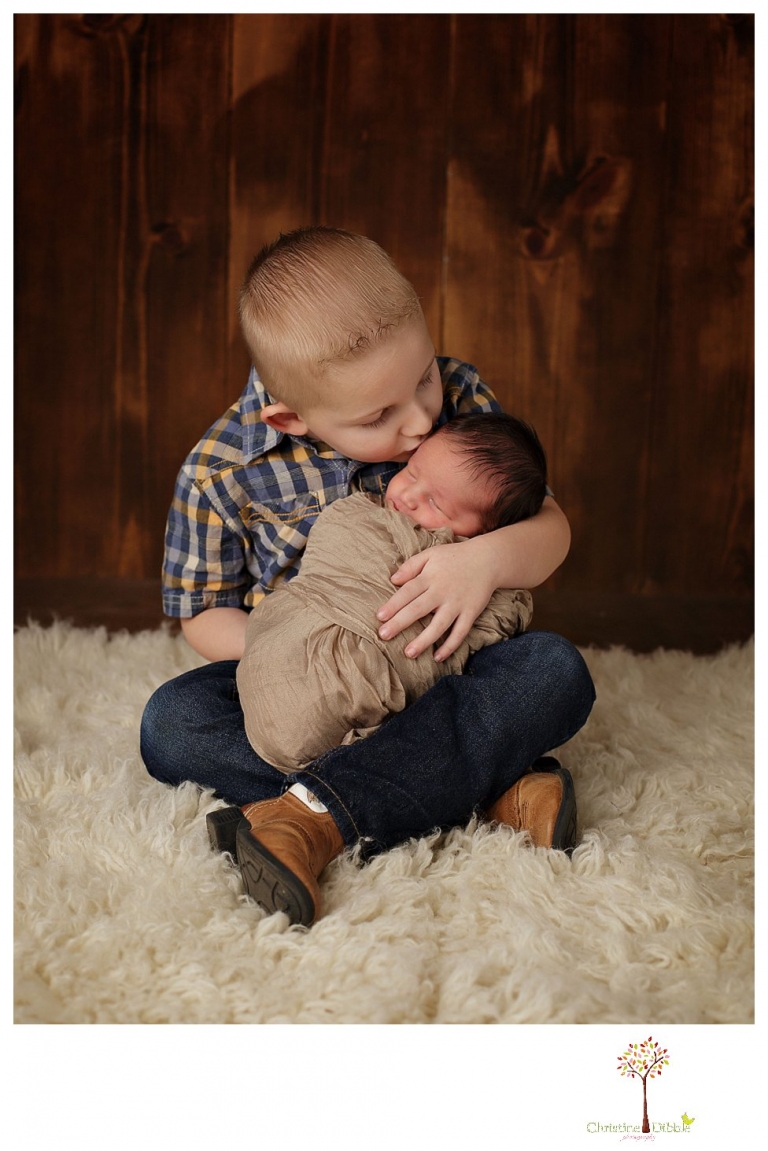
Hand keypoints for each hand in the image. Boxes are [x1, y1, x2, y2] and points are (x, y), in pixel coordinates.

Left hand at [376, 540, 497, 661]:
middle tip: (383, 636)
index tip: (379, 616)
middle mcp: (442, 591)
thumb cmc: (455, 557)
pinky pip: (460, 632)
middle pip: (419, 609)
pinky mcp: (471, 612)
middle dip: (400, 623)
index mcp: (430, 577)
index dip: (393, 604)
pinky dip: (450, 645)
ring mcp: (457, 604)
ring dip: (424, 640)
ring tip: (409, 653)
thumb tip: (393, 580)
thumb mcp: (431, 554)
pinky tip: (438, 657)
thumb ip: (411, 566)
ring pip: (439, 625)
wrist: (488, 559)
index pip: (408, 592)